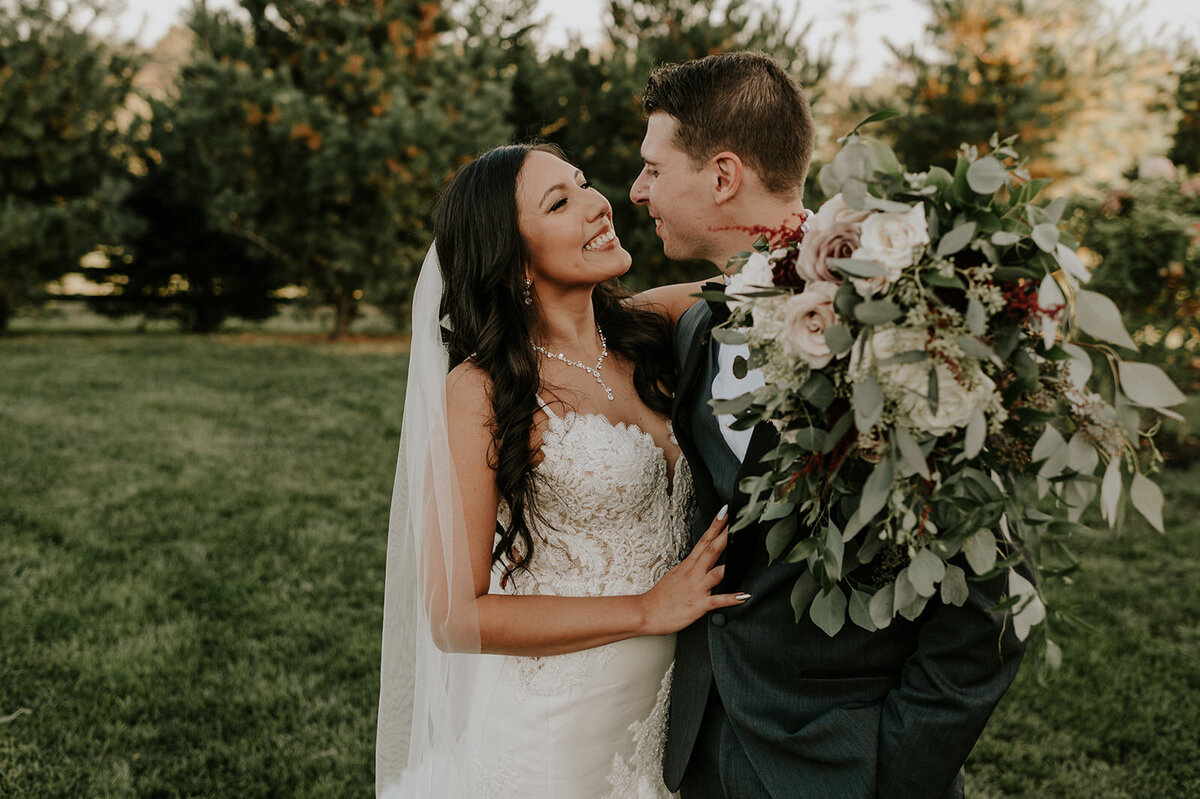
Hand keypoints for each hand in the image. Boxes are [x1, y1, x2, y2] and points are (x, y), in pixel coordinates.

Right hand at [638, 506, 749, 635]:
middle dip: (726, 535)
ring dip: (730, 564)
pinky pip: (717, 601)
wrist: (646, 612)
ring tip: (746, 555)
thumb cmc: (660, 596)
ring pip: (717, 573)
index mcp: (688, 565)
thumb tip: (701, 561)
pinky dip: (732, 598)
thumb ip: (691, 567)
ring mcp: (697, 588)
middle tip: (740, 522)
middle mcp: (694, 573)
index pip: (704, 540)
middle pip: (712, 550)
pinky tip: (744, 596)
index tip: (725, 512)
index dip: (716, 526)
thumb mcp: (675, 575)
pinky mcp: (698, 605)